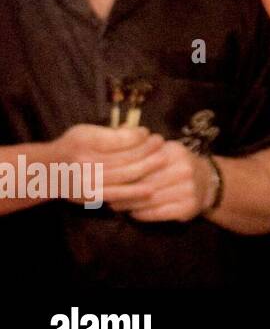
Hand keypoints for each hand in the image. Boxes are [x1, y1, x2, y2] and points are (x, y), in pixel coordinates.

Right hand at [50, 125, 165, 204]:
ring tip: (162, 158)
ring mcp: (88, 181)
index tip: (147, 132)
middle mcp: (85, 162)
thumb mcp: (85, 132)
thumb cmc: (73, 147)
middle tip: (161, 142)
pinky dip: (136, 192)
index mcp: (84, 142)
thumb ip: (110, 132)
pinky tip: (151, 188)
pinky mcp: (91, 196)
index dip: (137, 136)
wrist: (49, 173)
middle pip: (125, 157)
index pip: (119, 139)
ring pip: (125, 175)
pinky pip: (118, 194)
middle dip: (148, 150)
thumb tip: (140, 133)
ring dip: (148, 167)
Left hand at [108, 140, 213, 222]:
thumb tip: (118, 134)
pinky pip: (158, 213)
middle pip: (145, 183)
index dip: (124, 172)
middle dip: (123, 191)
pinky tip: (134, 213)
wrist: (208, 182)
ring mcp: (188, 189)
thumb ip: (145, 146)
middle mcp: (184, 170)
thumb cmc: (178, 165)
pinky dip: (142, 214)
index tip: (107, 179)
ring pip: (149, 200)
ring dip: (129, 205)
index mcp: (175, 153)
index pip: (144, 163)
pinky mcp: (188, 207)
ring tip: (116, 205)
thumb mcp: (166, 150)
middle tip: (106, 196)